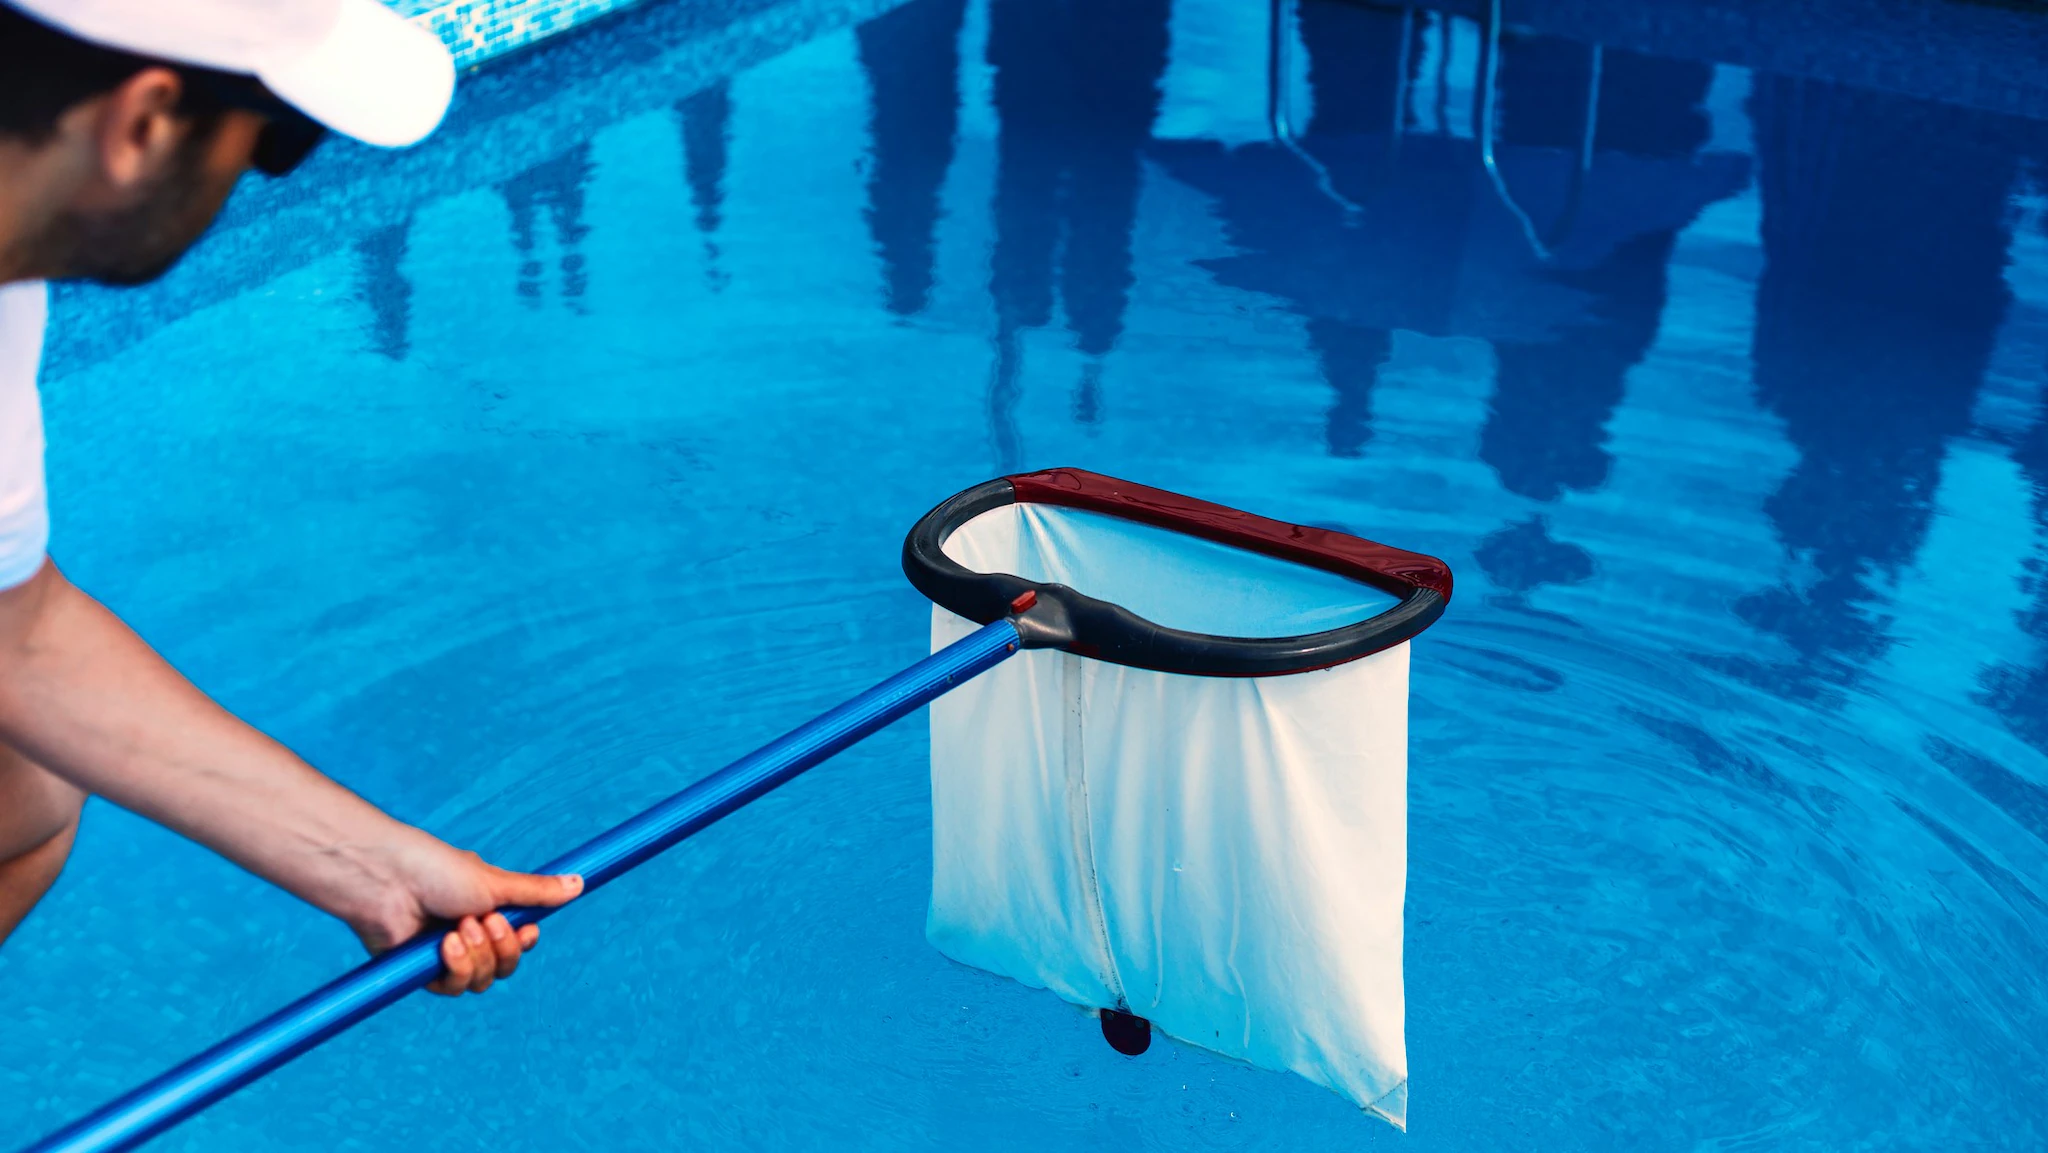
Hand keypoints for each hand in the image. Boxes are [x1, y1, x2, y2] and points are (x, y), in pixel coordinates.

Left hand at [344, 834, 583, 996]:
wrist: (387, 881)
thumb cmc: (436, 871)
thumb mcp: (495, 883)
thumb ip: (537, 892)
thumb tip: (580, 882)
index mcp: (483, 909)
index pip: (517, 940)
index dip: (524, 942)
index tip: (526, 931)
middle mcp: (465, 934)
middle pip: (504, 965)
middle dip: (502, 948)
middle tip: (487, 922)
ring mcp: (443, 956)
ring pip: (483, 980)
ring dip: (478, 956)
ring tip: (459, 929)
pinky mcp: (420, 973)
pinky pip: (454, 987)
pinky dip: (456, 967)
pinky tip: (445, 945)